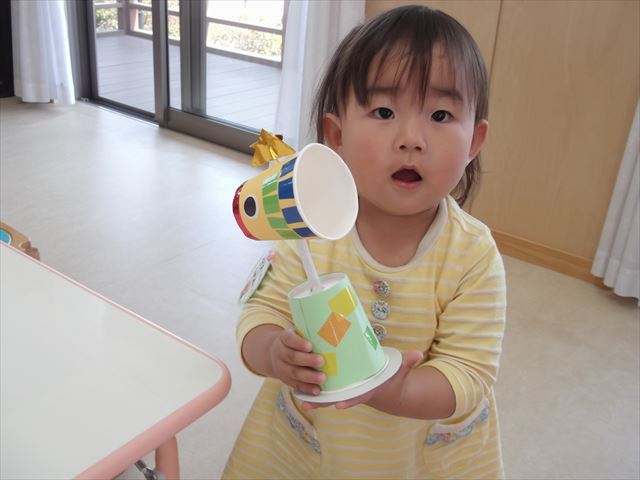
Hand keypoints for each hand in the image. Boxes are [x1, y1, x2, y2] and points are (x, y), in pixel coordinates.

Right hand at [269, 329, 325, 395]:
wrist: (274, 353)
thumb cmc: (295, 341)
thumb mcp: (297, 333)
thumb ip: (311, 332)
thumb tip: (335, 328)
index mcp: (284, 338)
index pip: (289, 339)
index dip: (298, 343)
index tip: (309, 346)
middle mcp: (280, 353)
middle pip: (292, 357)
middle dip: (307, 360)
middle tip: (321, 361)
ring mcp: (281, 367)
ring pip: (294, 373)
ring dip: (309, 377)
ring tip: (322, 378)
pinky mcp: (285, 379)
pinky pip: (296, 385)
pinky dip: (306, 388)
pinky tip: (316, 390)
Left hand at [303, 349, 423, 410]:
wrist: (389, 390)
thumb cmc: (393, 379)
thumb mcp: (400, 371)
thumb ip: (407, 362)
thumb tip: (418, 354)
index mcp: (368, 390)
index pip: (358, 397)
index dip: (349, 402)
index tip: (339, 405)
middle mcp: (356, 394)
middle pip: (338, 400)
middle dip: (323, 403)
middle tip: (307, 404)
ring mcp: (348, 392)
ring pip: (330, 397)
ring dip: (315, 399)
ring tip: (299, 399)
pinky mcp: (344, 388)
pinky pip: (328, 391)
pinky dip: (316, 392)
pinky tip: (301, 389)